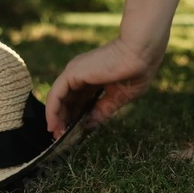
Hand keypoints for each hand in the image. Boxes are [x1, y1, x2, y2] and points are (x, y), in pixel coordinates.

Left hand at [45, 37, 161, 138]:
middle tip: (61, 137)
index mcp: (93, 77)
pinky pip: (55, 95)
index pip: (79, 100)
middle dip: (63, 119)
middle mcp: (81, 73)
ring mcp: (75, 72)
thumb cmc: (136, 72)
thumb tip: (88, 125)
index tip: (73, 133)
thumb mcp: (118, 97)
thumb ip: (103, 110)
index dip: (75, 116)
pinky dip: (52, 110)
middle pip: (67, 100)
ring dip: (56, 117)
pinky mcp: (72, 73)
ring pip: (58, 98)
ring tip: (56, 135)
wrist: (141, 55)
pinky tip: (53, 124)